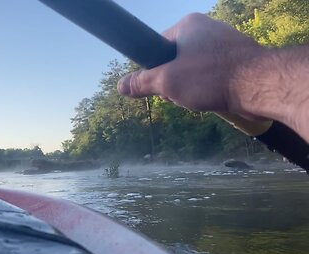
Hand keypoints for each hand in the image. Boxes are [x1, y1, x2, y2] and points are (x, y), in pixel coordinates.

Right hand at [117, 13, 262, 119]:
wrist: (261, 85)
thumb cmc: (211, 77)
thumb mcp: (167, 82)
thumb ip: (142, 82)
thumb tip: (121, 85)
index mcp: (188, 25)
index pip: (158, 46)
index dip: (153, 69)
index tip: (158, 85)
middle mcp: (207, 29)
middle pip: (176, 58)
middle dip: (174, 80)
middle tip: (179, 94)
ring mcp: (224, 43)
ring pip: (195, 68)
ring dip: (191, 86)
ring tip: (198, 97)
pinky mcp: (238, 58)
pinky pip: (213, 73)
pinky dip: (209, 86)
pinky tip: (213, 97)